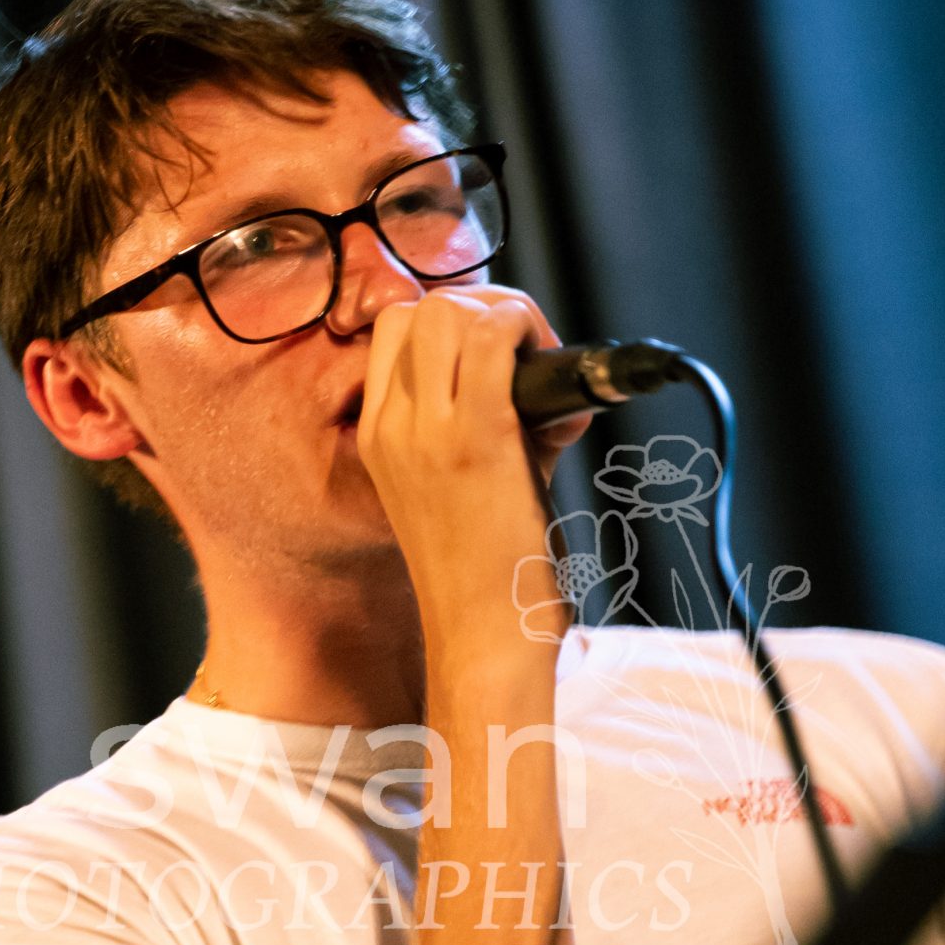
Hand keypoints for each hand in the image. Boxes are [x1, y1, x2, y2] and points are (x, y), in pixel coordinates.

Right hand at [357, 286, 590, 658]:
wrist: (485, 639)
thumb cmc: (488, 576)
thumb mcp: (477, 490)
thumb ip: (516, 431)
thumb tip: (566, 396)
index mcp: (377, 436)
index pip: (394, 330)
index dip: (452, 319)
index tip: (498, 349)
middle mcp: (392, 427)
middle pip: (419, 309)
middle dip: (480, 305)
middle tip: (525, 348)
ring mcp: (427, 431)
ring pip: (449, 310)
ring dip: (503, 314)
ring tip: (538, 359)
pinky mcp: (475, 440)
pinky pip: (493, 340)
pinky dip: (525, 328)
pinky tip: (548, 359)